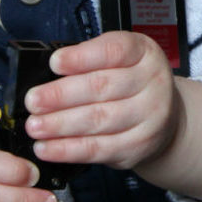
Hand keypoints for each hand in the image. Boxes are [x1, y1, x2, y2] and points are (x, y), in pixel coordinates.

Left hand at [22, 31, 180, 171]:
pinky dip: (68, 150)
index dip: (81, 57)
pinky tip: (48, 147)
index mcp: (144, 53)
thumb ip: (89, 60)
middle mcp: (152, 82)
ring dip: (60, 125)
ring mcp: (149, 117)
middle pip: (102, 87)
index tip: (54, 62)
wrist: (167, 120)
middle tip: (34, 101)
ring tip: (35, 125)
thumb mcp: (120, 60)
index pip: (114, 51)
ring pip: (98, 120)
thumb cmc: (132, 85)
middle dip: (61, 95)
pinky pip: (98, 149)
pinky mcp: (138, 146)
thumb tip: (47, 74)